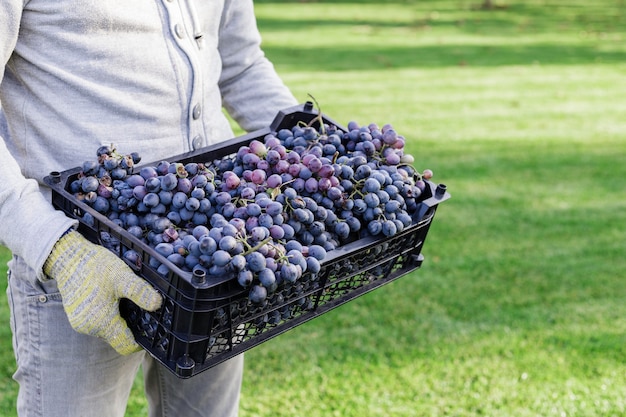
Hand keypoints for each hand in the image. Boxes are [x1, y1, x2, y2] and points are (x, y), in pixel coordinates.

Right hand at [43, 230, 161, 354]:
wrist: (67, 256)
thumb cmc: (94, 266)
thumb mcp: (122, 277)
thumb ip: (140, 292)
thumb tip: (157, 304)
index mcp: (101, 323)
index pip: (126, 346)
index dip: (141, 341)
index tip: (151, 328)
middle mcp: (89, 329)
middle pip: (118, 337)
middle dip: (131, 325)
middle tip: (140, 305)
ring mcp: (81, 323)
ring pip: (108, 328)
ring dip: (119, 317)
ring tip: (125, 298)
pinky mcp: (77, 316)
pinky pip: (98, 321)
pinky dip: (108, 313)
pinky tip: (113, 297)